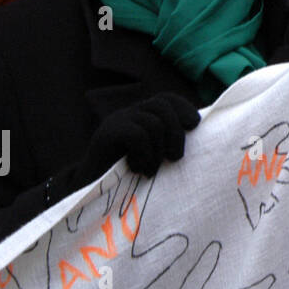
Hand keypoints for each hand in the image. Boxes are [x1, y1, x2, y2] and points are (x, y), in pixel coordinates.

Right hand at [67, 92, 200, 191]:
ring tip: (151, 171)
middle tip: (174, 158)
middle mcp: (130, 112)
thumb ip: (169, 140)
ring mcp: (117, 120)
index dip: (184, 108)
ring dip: (158, 151)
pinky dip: (145, 154)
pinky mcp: (106, 133)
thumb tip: (198, 129)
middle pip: (163, 106)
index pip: (167, 98)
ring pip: (153, 123)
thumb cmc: (129, 175)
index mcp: (143, 114)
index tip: (194, 125)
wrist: (90, 190)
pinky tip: (139, 169)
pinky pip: (137, 135)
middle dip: (176, 133)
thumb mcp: (155, 154)